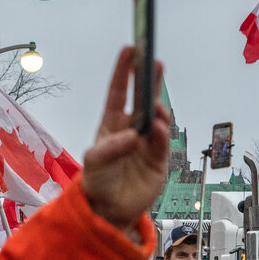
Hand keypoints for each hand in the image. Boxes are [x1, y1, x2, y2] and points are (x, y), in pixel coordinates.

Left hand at [82, 47, 171, 230]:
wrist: (110, 210)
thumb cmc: (98, 181)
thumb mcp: (94, 161)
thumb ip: (111, 147)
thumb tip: (134, 136)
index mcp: (113, 123)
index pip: (119, 92)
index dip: (124, 71)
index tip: (130, 50)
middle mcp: (132, 129)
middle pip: (144, 99)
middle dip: (150, 80)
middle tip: (156, 62)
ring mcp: (147, 143)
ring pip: (158, 119)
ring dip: (157, 110)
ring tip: (155, 106)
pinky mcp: (159, 159)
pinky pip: (164, 142)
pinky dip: (163, 134)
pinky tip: (159, 129)